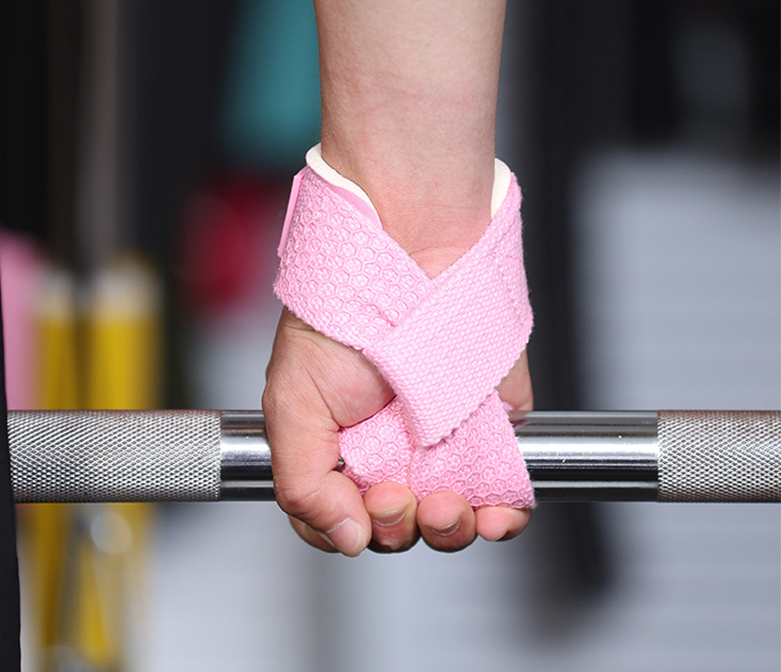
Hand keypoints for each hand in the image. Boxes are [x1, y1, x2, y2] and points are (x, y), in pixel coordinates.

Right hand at [262, 307, 532, 555]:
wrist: (407, 261)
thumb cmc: (342, 316)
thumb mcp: (293, 401)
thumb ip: (302, 480)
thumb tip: (345, 536)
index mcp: (341, 448)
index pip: (342, 519)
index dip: (351, 529)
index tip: (360, 510)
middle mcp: (391, 450)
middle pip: (399, 528)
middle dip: (399, 528)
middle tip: (396, 495)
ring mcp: (442, 443)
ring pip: (451, 521)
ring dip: (448, 530)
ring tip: (443, 504)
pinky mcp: (492, 430)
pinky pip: (504, 493)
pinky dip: (502, 517)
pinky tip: (491, 515)